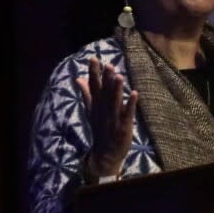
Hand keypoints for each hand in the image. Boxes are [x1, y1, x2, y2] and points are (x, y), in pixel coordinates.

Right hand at [75, 57, 137, 179]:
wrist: (105, 153)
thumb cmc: (100, 129)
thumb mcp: (90, 111)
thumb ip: (86, 94)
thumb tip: (79, 78)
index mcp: (96, 105)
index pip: (94, 86)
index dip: (93, 73)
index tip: (93, 59)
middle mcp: (103, 110)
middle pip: (105, 92)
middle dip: (106, 79)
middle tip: (108, 64)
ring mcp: (114, 118)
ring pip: (115, 101)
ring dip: (117, 89)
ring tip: (119, 75)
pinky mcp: (124, 126)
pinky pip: (128, 114)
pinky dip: (131, 104)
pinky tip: (135, 93)